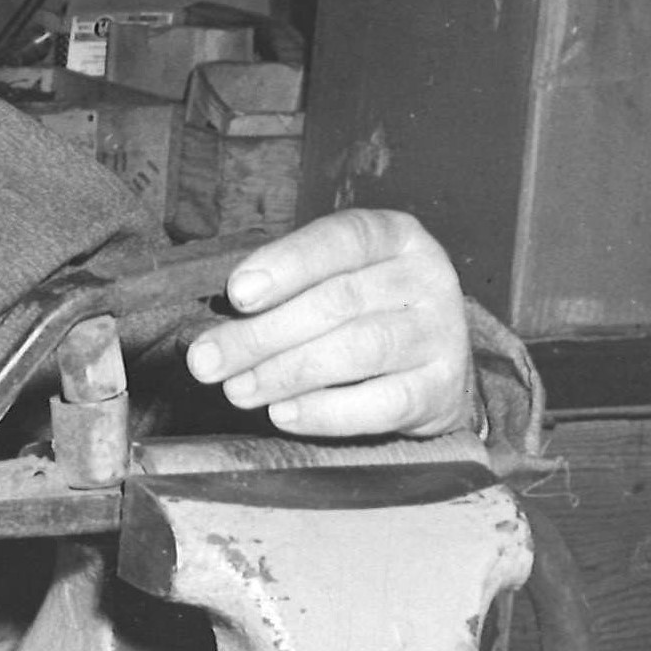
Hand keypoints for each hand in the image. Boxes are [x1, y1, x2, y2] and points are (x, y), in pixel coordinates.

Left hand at [183, 208, 474, 439]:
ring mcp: (441, 334)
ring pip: (358, 350)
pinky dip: (326, 412)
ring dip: (285, 374)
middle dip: (262, 334)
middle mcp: (426, 278)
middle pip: (338, 302)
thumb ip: (282, 291)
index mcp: (395, 236)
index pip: (342, 239)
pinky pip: (382, 403)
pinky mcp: (442, 388)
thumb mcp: (332, 279)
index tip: (236, 294)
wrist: (435, 367)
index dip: (287, 265)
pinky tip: (283, 414)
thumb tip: (215, 332)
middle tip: (208, 360)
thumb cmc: (362, 312)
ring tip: (237, 390)